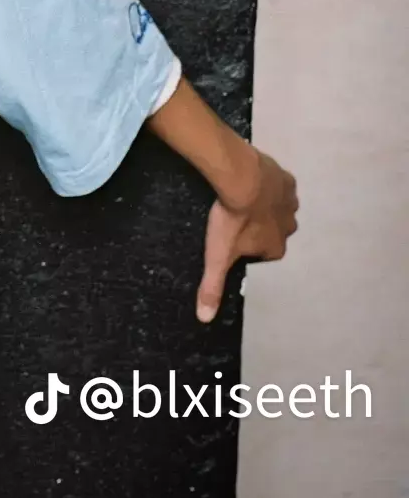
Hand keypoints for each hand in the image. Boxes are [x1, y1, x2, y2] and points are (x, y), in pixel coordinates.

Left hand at [197, 147, 298, 322]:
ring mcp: (291, 203)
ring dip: (264, 204)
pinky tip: (252, 181)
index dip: (248, 247)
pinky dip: (269, 184)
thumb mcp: (217, 256)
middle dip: (258, 226)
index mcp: (277, 248)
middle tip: (235, 216)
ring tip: (242, 197)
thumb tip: (205, 318)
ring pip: (279, 208)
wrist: (241, 178)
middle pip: (273, 231)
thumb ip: (212, 286)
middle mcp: (290, 228)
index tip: (231, 239)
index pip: (264, 254)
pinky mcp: (288, 180)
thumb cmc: (231, 221)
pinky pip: (280, 185)